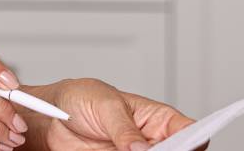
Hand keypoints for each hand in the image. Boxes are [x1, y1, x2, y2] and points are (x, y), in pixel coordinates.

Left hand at [23, 78, 199, 150]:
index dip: (193, 141)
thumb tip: (141, 148)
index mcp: (159, 119)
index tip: (181, 147)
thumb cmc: (81, 98)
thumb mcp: (105, 106)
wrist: (50, 115)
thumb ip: (124, 128)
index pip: (190, 132)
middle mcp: (152, 142)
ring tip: (120, 150)